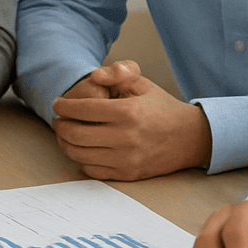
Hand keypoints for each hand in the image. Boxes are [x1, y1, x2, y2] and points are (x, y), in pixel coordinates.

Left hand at [51, 61, 210, 179]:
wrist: (189, 137)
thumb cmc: (161, 108)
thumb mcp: (141, 83)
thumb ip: (116, 74)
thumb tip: (93, 76)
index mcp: (127, 112)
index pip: (83, 109)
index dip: (64, 106)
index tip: (58, 104)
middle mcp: (125, 137)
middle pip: (75, 134)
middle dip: (60, 125)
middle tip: (59, 119)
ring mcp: (126, 158)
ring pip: (79, 154)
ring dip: (65, 143)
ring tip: (66, 133)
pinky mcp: (127, 174)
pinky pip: (92, 170)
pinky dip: (81, 159)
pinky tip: (82, 149)